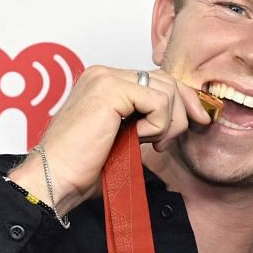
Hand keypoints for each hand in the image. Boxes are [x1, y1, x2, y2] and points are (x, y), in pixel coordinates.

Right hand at [5, 66, 212, 215]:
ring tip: (146, 143)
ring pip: (167, 90)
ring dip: (166, 124)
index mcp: (105, 82)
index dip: (182, 100)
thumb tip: (183, 115)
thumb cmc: (83, 167)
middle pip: (167, 80)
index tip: (197, 120)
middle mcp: (104, 73)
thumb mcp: (125, 137)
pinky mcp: (109, 90)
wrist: (56, 178)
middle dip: (181, 112)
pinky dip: (157, 125)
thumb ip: (145, 119)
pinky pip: (158, 102)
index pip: (158, 79)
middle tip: (166, 143)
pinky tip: (137, 139)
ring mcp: (106, 78)